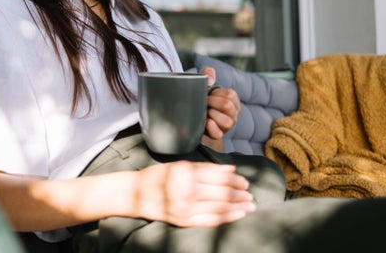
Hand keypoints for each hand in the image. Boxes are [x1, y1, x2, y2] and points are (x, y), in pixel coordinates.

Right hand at [135, 160, 255, 226]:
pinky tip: (237, 215)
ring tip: (250, 205)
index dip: (235, 180)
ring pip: (220, 208)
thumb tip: (230, 169)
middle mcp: (188, 191)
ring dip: (238, 207)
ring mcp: (186, 208)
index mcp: (187, 174)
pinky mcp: (185, 221)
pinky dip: (227, 217)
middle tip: (250, 194)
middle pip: (223, 193)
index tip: (244, 181)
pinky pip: (211, 220)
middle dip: (240, 194)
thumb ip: (205, 168)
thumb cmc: (158, 176)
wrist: (136, 194)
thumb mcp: (180, 165)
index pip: (219, 177)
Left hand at [200, 67, 240, 139]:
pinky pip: (218, 134)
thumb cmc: (202, 100)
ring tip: (205, 113)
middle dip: (211, 102)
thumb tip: (210, 73)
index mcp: (232, 100)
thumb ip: (207, 76)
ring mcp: (227, 125)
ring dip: (211, 115)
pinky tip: (206, 122)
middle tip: (204, 103)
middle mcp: (232, 114)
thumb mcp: (204, 86)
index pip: (230, 95)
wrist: (193, 116)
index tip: (208, 94)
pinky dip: (211, 128)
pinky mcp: (217, 134)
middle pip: (227, 106)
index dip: (216, 93)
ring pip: (226, 121)